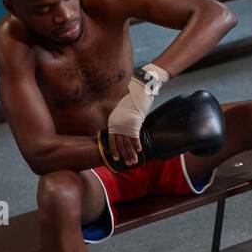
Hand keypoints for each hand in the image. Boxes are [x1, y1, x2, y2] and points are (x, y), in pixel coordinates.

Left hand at [97, 91, 224, 173]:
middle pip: (119, 143)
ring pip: (126, 142)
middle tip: (126, 163)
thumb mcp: (124, 110)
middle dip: (123, 154)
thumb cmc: (133, 98)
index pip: (112, 139)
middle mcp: (117, 123)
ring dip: (130, 153)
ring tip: (133, 161)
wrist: (139, 88)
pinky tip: (140, 151)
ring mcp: (125, 123)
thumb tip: (126, 127)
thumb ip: (123, 120)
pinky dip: (137, 144)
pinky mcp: (134, 122)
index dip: (114, 149)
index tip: (116, 158)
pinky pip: (135, 136)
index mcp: (113, 121)